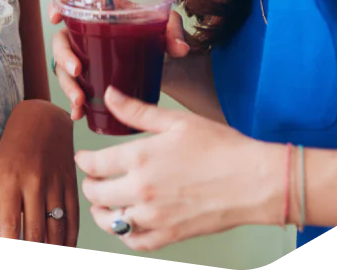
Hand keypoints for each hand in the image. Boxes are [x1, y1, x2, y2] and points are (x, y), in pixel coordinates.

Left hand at [0, 99, 78, 247]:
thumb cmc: (14, 147)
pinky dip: (70, 237)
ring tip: (50, 255)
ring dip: (53, 248)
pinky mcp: (71, 183)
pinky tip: (66, 249)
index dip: (9, 247)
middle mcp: (33, 184)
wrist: (42, 117)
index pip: (8, 227)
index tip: (9, 254)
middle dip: (32, 250)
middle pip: (34, 231)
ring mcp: (55, 183)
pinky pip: (73, 216)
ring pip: (56, 227)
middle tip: (31, 255)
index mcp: (10, 183)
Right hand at [48, 3, 189, 120]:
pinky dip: (74, 102)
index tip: (55, 19)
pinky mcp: (91, 78)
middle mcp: (89, 33)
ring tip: (79, 101)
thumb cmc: (160, 36)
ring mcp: (87, 57)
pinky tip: (78, 113)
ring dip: (68, 85)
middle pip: (63, 41)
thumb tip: (179, 47)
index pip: (73, 3)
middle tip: (77, 71)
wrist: (165, 63)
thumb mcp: (167, 27)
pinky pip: (75, 88)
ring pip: (64, 68)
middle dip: (64, 57)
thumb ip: (172, 30)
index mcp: (103, 12)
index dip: (59, 7)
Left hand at [74, 86, 278, 251]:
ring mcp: (154, 215)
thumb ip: (138, 111)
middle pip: (97, 193)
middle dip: (90, 185)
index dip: (85, 160)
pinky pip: (134, 241)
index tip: (84, 158)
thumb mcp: (177, 120)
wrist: (253, 181)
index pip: (95, 163)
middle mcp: (141, 189)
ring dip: (101, 212)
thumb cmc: (220, 147)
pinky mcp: (169, 235)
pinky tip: (125, 224)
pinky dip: (124, 234)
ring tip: (102, 205)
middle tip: (93, 180)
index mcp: (140, 157)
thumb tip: (110, 94)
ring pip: (110, 221)